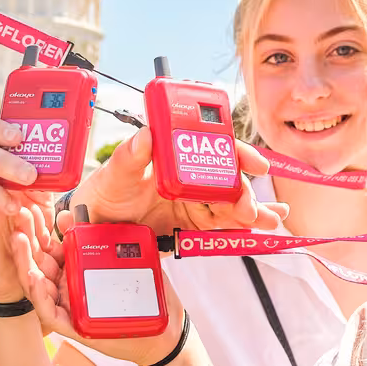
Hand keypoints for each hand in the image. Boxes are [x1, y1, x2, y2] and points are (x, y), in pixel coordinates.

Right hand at [16, 207, 191, 365]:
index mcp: (72, 270)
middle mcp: (65, 287)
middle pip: (37, 263)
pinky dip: (40, 295)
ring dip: (25, 264)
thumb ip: (92, 236)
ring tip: (18, 240)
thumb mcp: (116, 257)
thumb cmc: (140, 294)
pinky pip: (50, 312)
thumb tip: (67, 215)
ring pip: (37, 286)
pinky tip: (35, 278)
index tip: (27, 208)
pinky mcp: (73, 326)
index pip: (47, 248)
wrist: (161, 330)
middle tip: (17, 219)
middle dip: (24, 241)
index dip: (35, 229)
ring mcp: (67, 306)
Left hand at [69, 128, 287, 236]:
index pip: (212, 148)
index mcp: (175, 157)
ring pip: (230, 204)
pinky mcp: (192, 228)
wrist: (94, 228)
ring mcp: (193, 203)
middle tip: (251, 209)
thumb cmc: (104, 192)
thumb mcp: (113, 174)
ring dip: (253, 211)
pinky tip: (264, 230)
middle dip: (245, 193)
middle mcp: (189, 177)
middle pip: (227, 180)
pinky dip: (243, 229)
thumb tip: (145, 135)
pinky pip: (221, 227)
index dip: (236, 153)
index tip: (253, 163)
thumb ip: (128, 157)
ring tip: (272, 220)